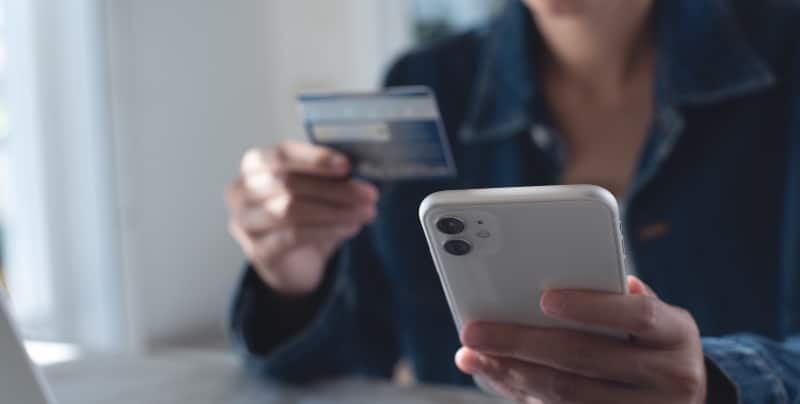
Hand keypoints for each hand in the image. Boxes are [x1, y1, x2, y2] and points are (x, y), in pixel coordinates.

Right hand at [225, 141, 378, 295]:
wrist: (293, 263)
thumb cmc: (304, 215)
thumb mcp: (315, 189)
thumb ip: (328, 175)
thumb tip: (359, 169)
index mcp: (255, 165)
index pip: (283, 154)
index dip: (315, 158)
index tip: (347, 165)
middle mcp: (242, 192)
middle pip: (290, 183)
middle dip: (335, 188)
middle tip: (369, 193)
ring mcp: (245, 223)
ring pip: (292, 210)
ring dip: (336, 211)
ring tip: (366, 212)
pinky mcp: (258, 251)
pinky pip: (294, 236)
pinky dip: (327, 230)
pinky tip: (351, 228)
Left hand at [456, 277, 706, 403]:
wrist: (685, 398)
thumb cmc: (653, 344)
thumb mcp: (651, 318)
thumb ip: (614, 299)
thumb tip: (550, 291)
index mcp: (677, 334)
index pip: (638, 315)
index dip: (593, 307)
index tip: (546, 300)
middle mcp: (672, 378)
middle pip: (587, 358)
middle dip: (522, 342)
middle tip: (476, 331)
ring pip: (568, 394)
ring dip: (513, 373)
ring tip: (475, 355)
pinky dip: (525, 396)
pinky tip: (499, 377)